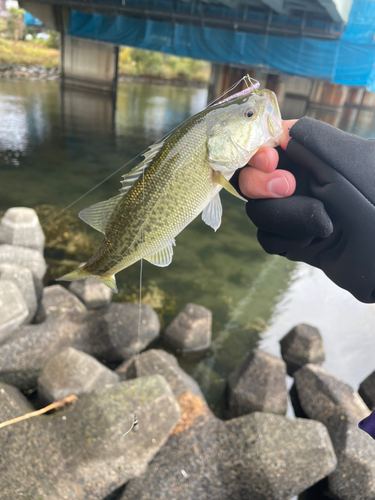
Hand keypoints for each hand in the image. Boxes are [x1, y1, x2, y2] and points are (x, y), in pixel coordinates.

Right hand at [241, 116, 374, 302]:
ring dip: (284, 218)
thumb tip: (283, 129)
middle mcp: (301, 180)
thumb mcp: (354, 165)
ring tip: (321, 224)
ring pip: (258, 209)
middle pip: (252, 177)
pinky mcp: (291, 239)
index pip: (270, 143)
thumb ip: (318, 141)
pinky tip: (314, 241)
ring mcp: (294, 211)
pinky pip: (267, 237)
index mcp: (316, 156)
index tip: (270, 160)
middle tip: (288, 188)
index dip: (260, 150)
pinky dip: (286, 240)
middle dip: (263, 185)